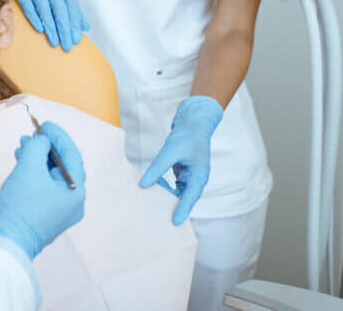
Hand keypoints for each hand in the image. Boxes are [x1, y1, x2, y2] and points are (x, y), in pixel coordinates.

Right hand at [0, 121, 85, 259]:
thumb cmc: (19, 206)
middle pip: (62, 165)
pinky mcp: (45, 215)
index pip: (71, 155)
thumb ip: (38, 147)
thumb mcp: (29, 167)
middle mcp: (72, 202)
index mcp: (76, 191)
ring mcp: (59, 211)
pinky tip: (21, 163)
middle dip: (46, 147)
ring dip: (37, 158)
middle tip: (31, 134)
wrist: (5, 241)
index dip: (58, 136)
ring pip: (51, 176)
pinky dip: (34, 173)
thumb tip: (42, 141)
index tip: (45, 125)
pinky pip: (44, 187)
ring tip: (21, 147)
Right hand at [6, 0, 89, 51]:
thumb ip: (73, 12)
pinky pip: (29, 6)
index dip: (75, 25)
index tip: (76, 41)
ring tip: (54, 43)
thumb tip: (86, 28)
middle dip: (65, 30)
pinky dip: (35, 18)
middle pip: (60, 10)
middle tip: (67, 47)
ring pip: (45, 9)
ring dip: (51, 28)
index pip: (72, 7)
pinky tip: (40, 30)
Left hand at [139, 96, 223, 224]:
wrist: (193, 120)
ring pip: (176, 192)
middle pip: (183, 198)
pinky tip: (152, 184)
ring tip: (149, 198)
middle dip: (171, 206)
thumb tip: (143, 184)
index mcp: (199, 175)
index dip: (182, 211)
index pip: (191, 197)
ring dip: (165, 194)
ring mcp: (188, 175)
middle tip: (155, 215)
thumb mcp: (171, 150)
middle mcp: (195, 178)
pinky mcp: (181, 170)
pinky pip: (172, 184)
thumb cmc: (187, 134)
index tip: (174, 223)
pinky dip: (163, 185)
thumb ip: (157, 167)